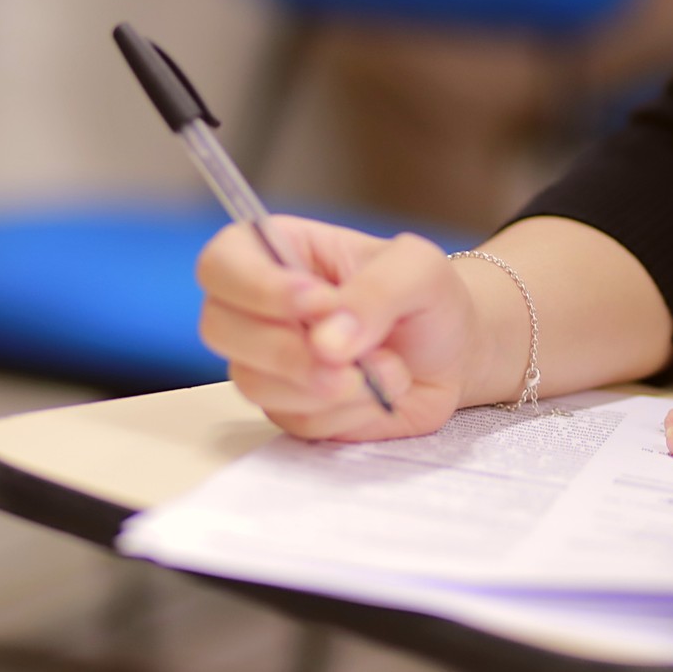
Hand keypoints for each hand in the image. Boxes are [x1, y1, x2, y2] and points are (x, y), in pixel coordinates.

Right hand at [197, 216, 478, 440]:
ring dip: (327, 384)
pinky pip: (298, 420)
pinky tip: (382, 392)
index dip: (258, 288)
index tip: (318, 303)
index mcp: (275, 252)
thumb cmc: (428, 297)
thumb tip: (326, 342)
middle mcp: (259, 308)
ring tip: (389, 368)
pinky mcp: (291, 409)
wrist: (454, 353)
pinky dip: (348, 411)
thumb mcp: (418, 270)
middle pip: (218, 328)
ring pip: (254, 383)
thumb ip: (376, 291)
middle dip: (287, 349)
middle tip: (346, 358)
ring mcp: (269, 363)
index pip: (222, 264)